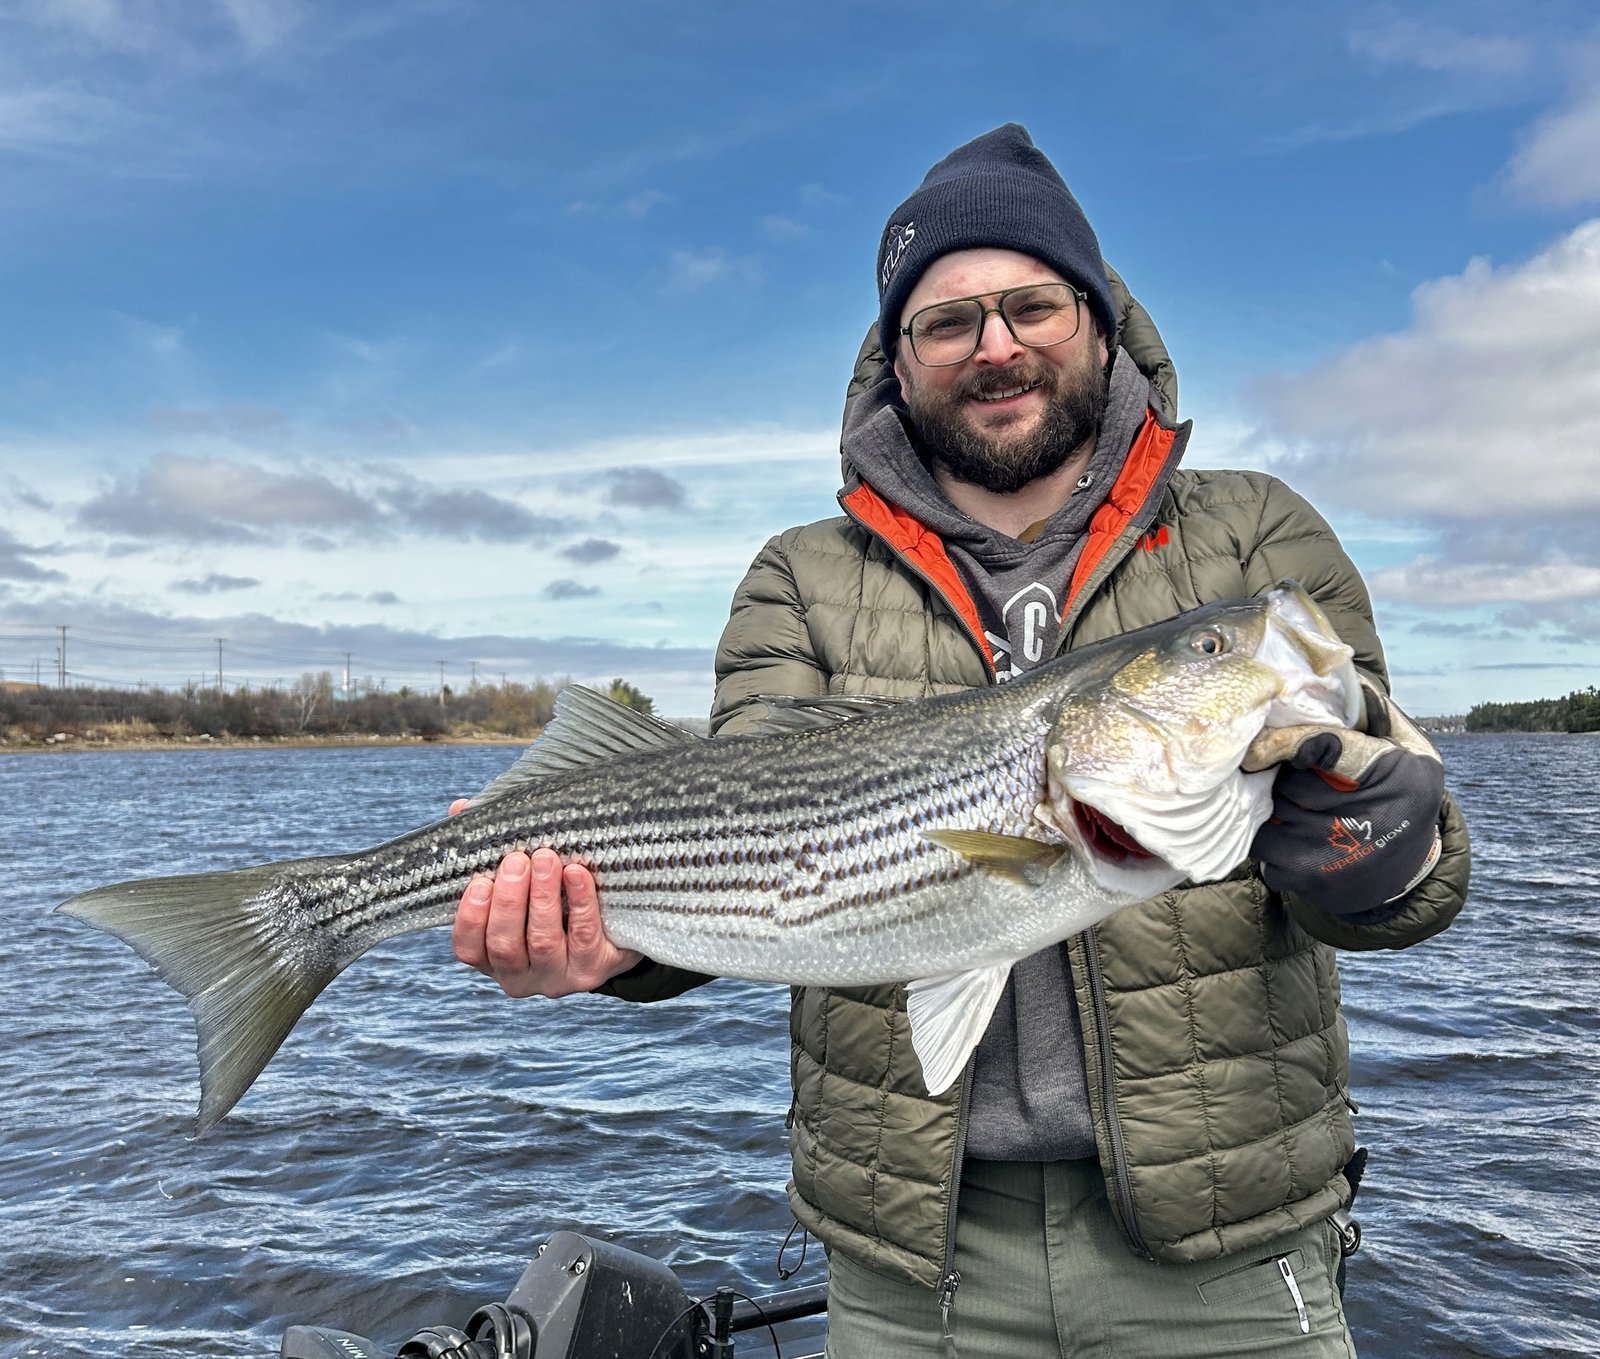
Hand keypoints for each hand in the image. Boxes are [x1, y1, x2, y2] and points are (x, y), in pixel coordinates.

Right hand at [451, 845, 642, 996]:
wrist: (611, 932)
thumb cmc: (554, 899)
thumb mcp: (520, 880)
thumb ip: (488, 849)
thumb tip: (462, 808)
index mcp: (492, 956)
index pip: (468, 948)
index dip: (471, 917)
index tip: (479, 881)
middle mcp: (519, 976)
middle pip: (505, 945)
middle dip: (509, 901)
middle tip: (517, 860)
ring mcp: (556, 977)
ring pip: (542, 942)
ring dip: (542, 898)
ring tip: (546, 859)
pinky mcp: (592, 971)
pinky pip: (584, 937)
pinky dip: (581, 903)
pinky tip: (577, 874)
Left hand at [1247, 722, 1444, 912]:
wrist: (1407, 877)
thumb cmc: (1403, 797)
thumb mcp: (1410, 750)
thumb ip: (1376, 711)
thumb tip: (1335, 673)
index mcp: (1393, 775)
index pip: (1321, 747)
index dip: (1285, 741)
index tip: (1261, 745)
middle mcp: (1365, 818)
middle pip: (1288, 780)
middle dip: (1281, 774)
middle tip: (1291, 776)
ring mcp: (1332, 853)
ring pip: (1269, 811)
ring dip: (1271, 804)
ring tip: (1294, 804)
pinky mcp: (1306, 878)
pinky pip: (1262, 845)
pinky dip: (1269, 836)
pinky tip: (1291, 834)